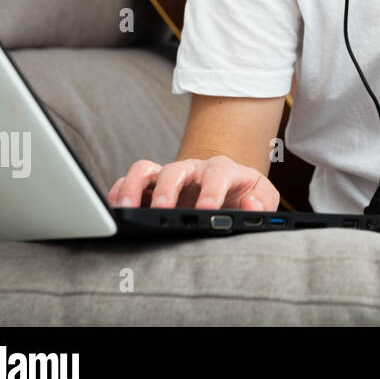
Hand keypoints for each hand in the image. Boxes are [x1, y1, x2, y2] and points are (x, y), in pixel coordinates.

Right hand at [108, 156, 279, 210]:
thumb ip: (263, 202)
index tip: (207, 209)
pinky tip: (116, 209)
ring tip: (127, 208)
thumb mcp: (262, 199)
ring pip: (145, 169)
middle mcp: (193, 169)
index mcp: (223, 170)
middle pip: (176, 169)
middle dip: (168, 189)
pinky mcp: (149, 187)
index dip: (212, 190)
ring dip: (134, 186)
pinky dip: (119, 192)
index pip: (218, 173)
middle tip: (162, 210)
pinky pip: (128, 182)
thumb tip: (251, 203)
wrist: (229, 191)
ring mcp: (168, 176)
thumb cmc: (245, 196)